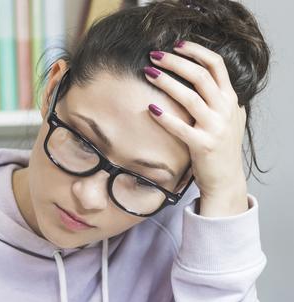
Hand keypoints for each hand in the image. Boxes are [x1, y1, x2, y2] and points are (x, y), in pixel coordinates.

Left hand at [144, 40, 248, 215]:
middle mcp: (225, 110)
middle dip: (176, 62)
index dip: (196, 51)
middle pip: (201, 75)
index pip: (216, 65)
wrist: (225, 180)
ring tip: (148, 73)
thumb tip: (203, 79)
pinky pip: (181, 128)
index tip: (177, 45)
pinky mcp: (203, 145)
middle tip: (154, 55)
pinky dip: (165, 117)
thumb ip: (219, 99)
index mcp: (230, 99)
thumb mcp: (227, 118)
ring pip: (190, 97)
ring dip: (167, 82)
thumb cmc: (220, 148)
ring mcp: (216, 127)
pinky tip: (150, 108)